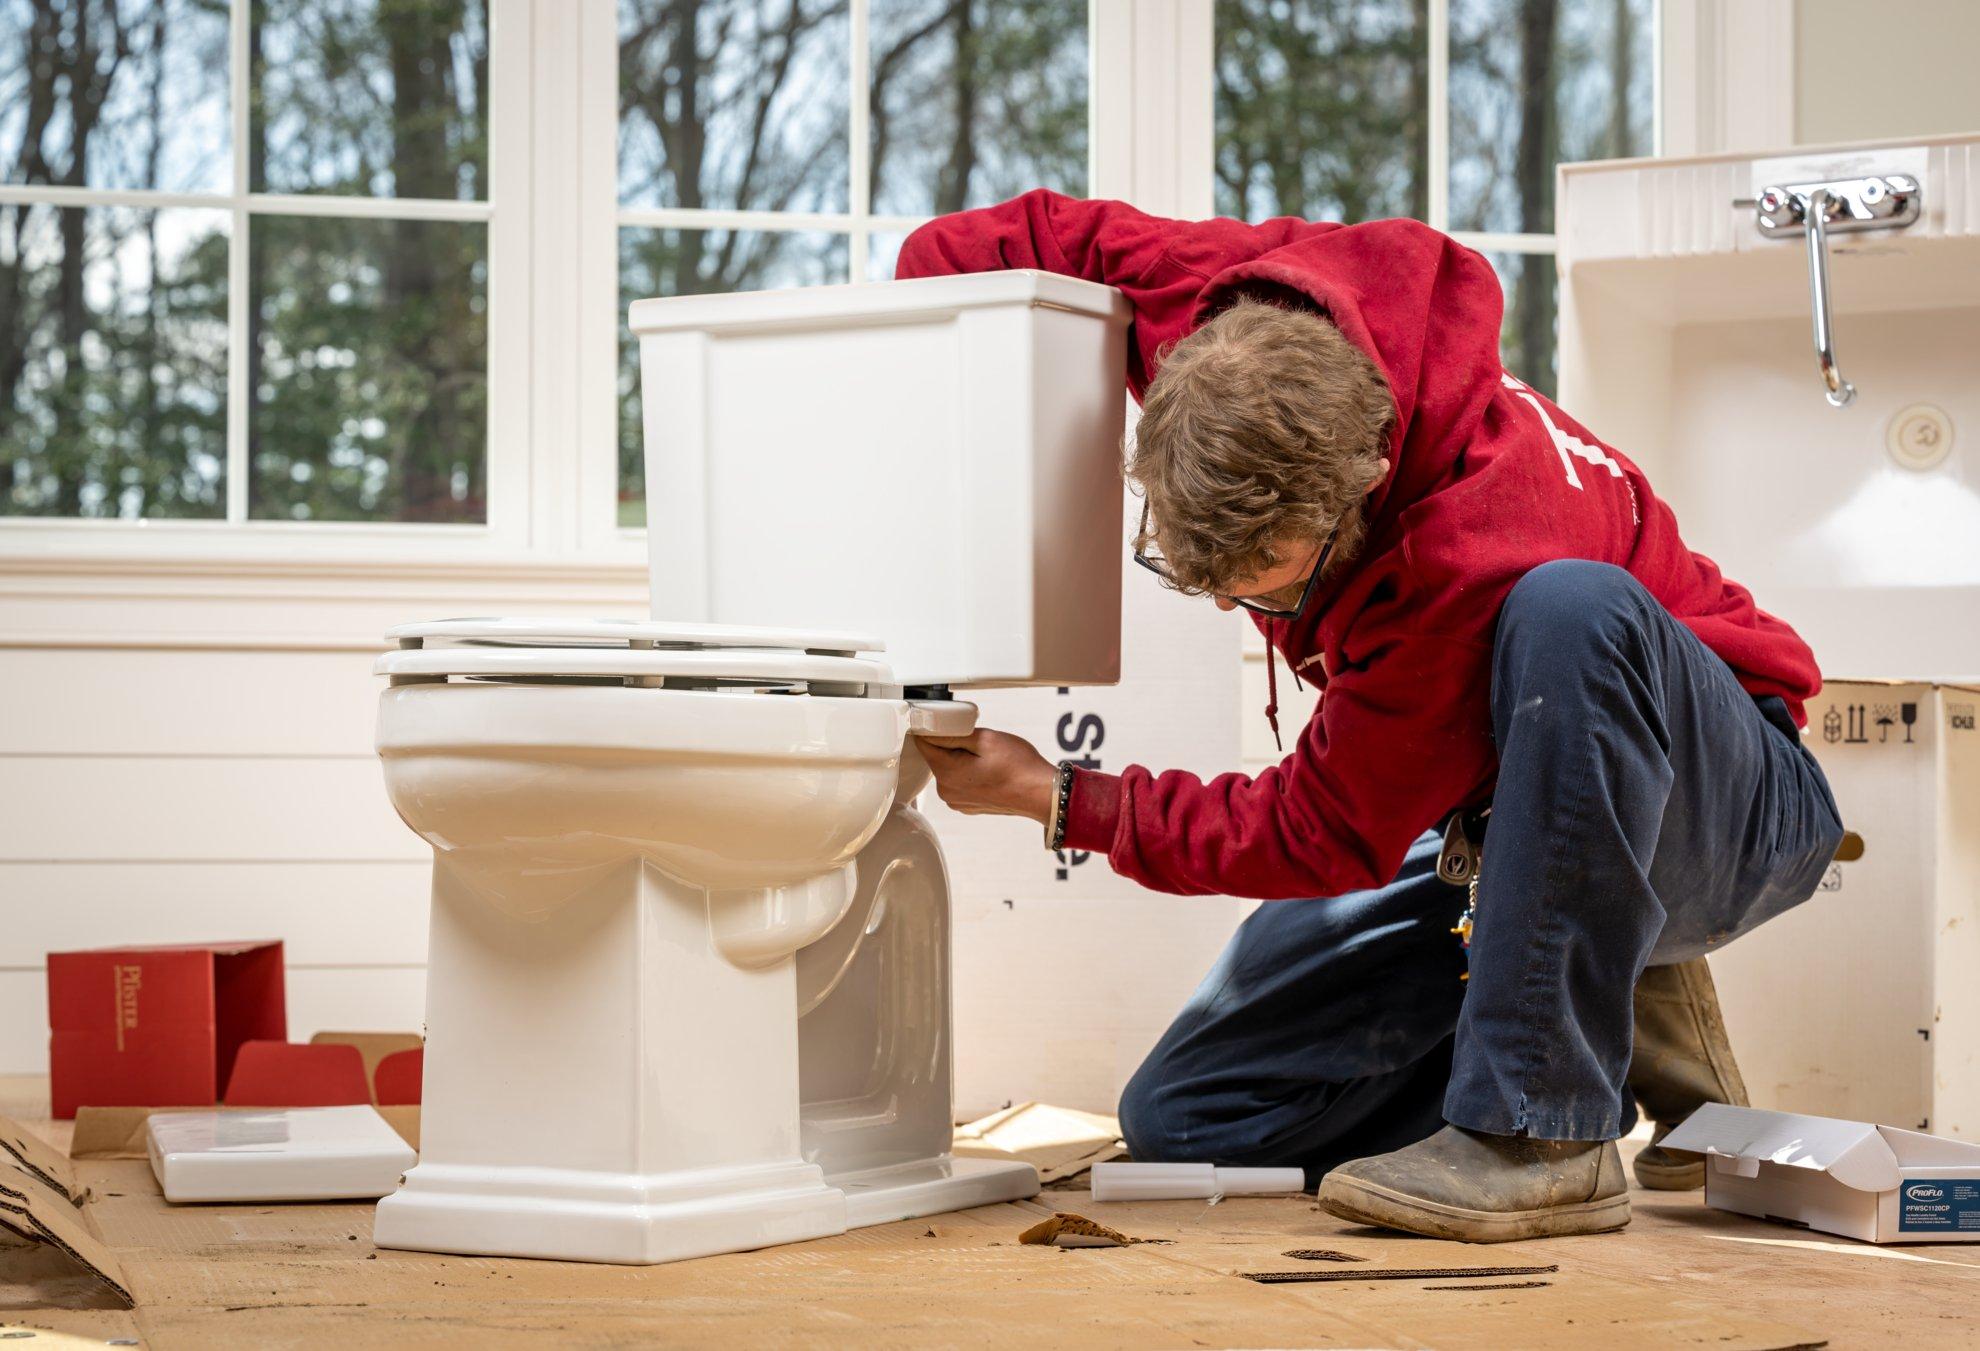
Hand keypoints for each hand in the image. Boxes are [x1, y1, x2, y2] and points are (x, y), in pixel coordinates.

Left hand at [914, 728, 1056, 822]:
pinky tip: (987, 770)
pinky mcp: (966, 805)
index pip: (924, 744)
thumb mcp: (985, 739)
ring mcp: (956, 801)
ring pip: (948, 769)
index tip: (951, 724)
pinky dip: (968, 773)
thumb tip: (930, 730)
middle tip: (978, 741)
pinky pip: (958, 782)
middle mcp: (946, 791)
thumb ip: (953, 733)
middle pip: (936, 757)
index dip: (934, 729)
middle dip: (951, 744)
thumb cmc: (1019, 767)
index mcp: (947, 772)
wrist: (1040, 793)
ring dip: (960, 759)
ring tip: (986, 758)